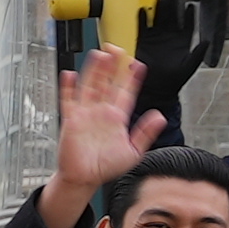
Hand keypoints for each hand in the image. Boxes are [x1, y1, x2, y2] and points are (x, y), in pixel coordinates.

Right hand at [42, 46, 167, 227]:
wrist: (85, 179)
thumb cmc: (107, 166)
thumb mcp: (134, 151)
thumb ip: (146, 132)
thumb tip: (160, 116)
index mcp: (117, 118)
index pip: (126, 93)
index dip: (132, 79)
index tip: (139, 65)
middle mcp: (102, 112)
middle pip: (107, 83)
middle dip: (113, 67)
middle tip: (118, 49)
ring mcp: (86, 114)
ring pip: (90, 86)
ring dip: (95, 71)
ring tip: (100, 54)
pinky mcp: (71, 120)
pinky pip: (69, 100)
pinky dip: (68, 87)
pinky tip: (70, 74)